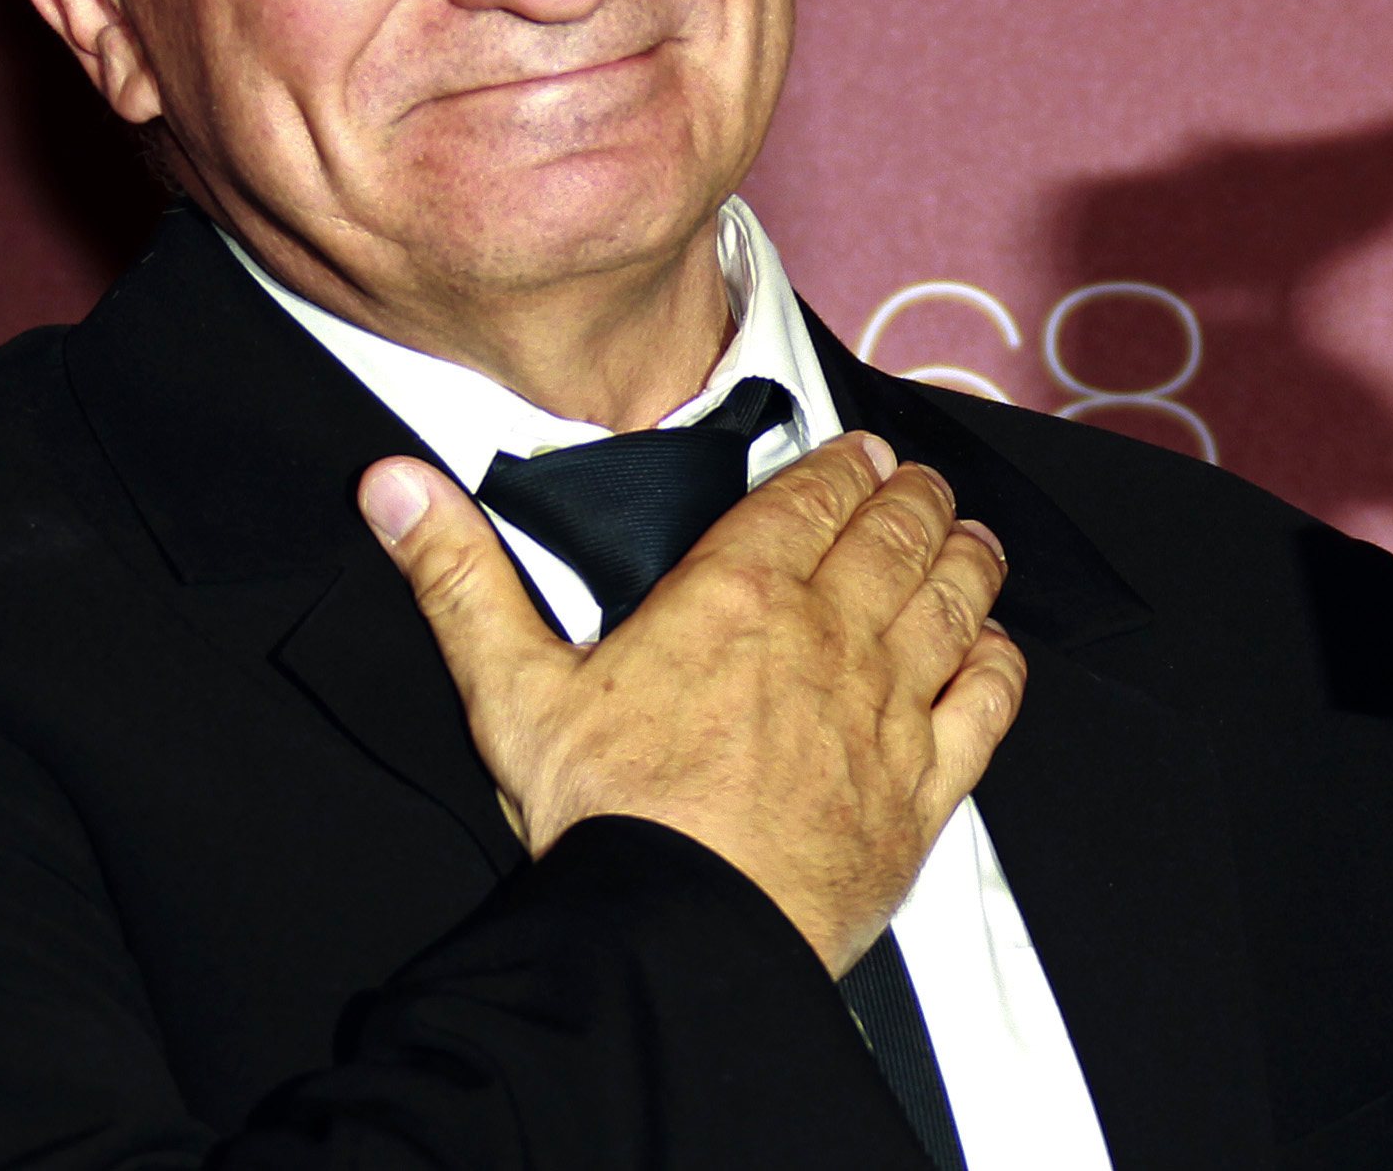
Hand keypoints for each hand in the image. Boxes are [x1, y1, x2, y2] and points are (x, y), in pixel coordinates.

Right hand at [357, 434, 1025, 974]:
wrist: (678, 940)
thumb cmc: (600, 821)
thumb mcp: (509, 688)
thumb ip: (459, 577)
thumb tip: (394, 486)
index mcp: (735, 596)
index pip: (812, 498)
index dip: (846, 465)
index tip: (863, 452)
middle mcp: (827, 636)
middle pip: (896, 537)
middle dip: (915, 498)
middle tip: (921, 483)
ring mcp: (887, 709)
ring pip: (954, 601)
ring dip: (969, 557)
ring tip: (971, 537)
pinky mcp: (923, 786)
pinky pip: (989, 702)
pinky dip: (999, 660)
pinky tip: (993, 647)